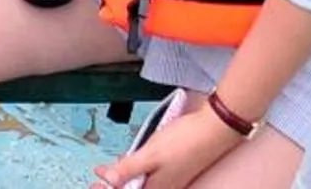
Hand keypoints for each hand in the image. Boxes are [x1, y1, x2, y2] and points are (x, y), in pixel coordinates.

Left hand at [95, 99, 246, 188]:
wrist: (216, 128)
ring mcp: (173, 179)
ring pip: (144, 184)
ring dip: (127, 178)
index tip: (94, 184)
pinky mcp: (179, 169)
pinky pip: (153, 176)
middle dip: (116, 185)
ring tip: (113, 170)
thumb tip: (108, 181)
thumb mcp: (151, 154)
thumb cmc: (185, 141)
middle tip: (100, 178)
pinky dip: (140, 171)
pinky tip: (137, 160)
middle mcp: (166, 188)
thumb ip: (128, 169)